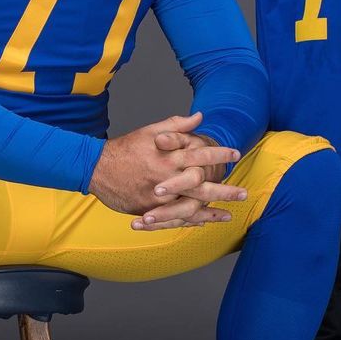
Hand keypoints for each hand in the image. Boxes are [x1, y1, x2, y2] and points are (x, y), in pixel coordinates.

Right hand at [88, 112, 243, 219]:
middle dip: (224, 191)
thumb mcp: (150, 131)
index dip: (219, 154)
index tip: (236, 153)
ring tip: (229, 215)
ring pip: (190, 206)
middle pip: (201, 186)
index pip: (199, 154)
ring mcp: (158, 197)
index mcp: (168, 156)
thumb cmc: (125, 148)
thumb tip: (200, 116)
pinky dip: (190, 221)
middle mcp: (166, 178)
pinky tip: (204, 223)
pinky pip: (174, 217)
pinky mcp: (149, 209)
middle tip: (244, 193)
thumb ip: (176, 126)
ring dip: (212, 212)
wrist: (96, 169)